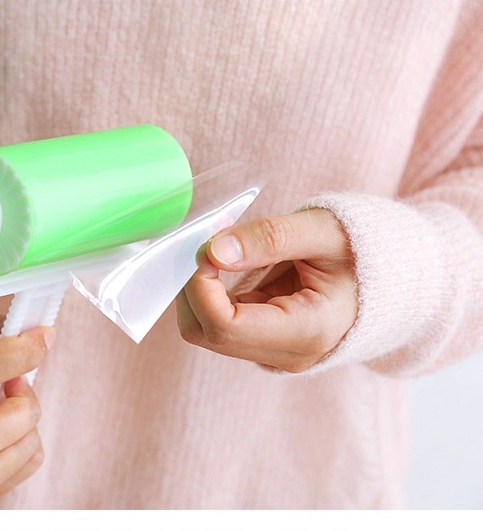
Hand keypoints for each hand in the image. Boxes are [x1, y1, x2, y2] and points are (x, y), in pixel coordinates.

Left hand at [177, 209, 356, 372]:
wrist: (393, 279)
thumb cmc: (363, 251)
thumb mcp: (321, 231)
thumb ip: (269, 238)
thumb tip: (214, 250)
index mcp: (307, 332)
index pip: (224, 326)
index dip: (200, 286)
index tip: (204, 247)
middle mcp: (288, 354)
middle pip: (207, 333)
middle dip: (192, 288)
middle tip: (203, 243)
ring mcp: (275, 354)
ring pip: (207, 330)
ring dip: (199, 289)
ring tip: (219, 248)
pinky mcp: (266, 343)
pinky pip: (220, 323)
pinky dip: (211, 293)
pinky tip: (226, 264)